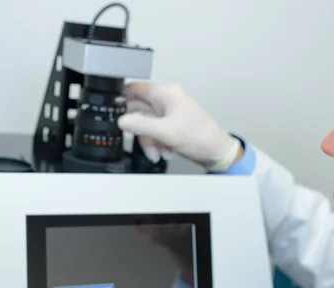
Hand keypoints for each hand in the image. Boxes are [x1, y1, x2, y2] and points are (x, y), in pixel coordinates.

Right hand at [117, 82, 242, 170]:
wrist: (218, 152)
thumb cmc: (200, 138)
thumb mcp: (166, 133)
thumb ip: (141, 126)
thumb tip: (121, 121)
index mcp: (166, 94)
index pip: (135, 89)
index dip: (123, 101)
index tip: (116, 115)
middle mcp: (167, 99)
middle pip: (139, 110)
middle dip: (140, 130)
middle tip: (145, 143)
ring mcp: (169, 112)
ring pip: (146, 124)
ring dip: (150, 141)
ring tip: (158, 153)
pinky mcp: (171, 124)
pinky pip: (155, 131)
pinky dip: (157, 143)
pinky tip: (164, 152)